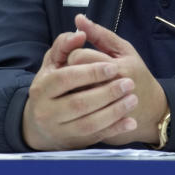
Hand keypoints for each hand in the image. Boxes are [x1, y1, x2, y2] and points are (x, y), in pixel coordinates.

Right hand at [21, 27, 138, 150]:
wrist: (44, 123)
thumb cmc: (54, 84)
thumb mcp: (54, 63)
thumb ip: (65, 45)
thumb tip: (79, 32)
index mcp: (42, 87)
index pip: (65, 79)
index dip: (90, 73)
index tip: (113, 67)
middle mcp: (46, 111)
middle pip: (78, 103)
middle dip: (107, 93)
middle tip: (129, 84)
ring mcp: (59, 129)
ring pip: (88, 123)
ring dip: (114, 112)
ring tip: (132, 99)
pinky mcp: (73, 141)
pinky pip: (96, 137)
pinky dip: (115, 129)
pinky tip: (131, 122)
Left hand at [68, 14, 168, 145]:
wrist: (151, 109)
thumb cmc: (136, 75)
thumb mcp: (124, 50)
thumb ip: (101, 35)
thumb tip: (79, 18)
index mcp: (118, 67)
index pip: (79, 56)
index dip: (75, 55)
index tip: (80, 58)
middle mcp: (111, 88)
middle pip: (71, 75)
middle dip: (70, 72)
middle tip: (79, 73)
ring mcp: (104, 107)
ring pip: (70, 93)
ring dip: (70, 89)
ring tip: (78, 87)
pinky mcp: (100, 122)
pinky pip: (75, 109)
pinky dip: (74, 104)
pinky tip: (80, 101)